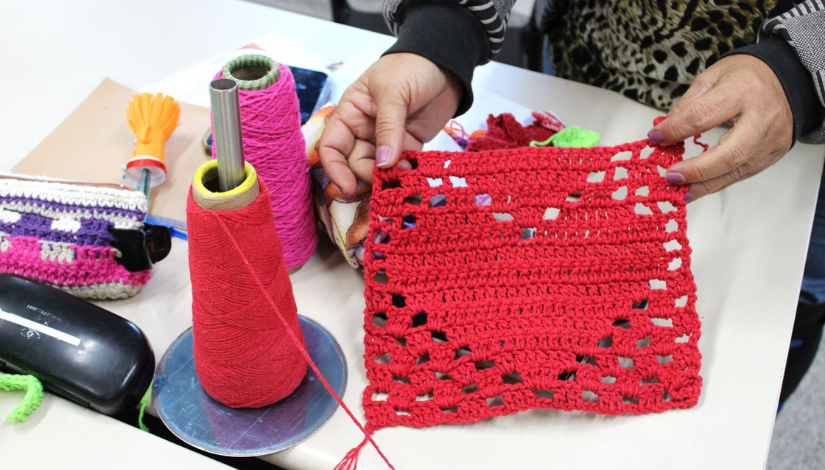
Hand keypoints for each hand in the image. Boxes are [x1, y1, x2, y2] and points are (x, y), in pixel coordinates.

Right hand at [318, 53, 461, 194]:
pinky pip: (401, 167)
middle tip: (386, 179)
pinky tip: (414, 175)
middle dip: (367, 175)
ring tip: (405, 174)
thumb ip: (388, 128)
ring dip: (388, 178)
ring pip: (378, 169)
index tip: (349, 186)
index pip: (332, 146)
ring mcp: (386, 139)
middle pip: (355, 163)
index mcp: (350, 112)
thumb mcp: (393, 92)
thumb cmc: (411, 67)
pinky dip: (405, 175)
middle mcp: (364, 129)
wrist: (446, 63)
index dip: (335, 168)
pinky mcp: (408, 146)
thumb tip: (383, 163)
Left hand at [649, 55, 792, 201]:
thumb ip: (686, 106)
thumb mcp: (711, 78)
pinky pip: (741, 174)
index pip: (703, 116)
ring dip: (703, 185)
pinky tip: (696, 187)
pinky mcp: (772, 154)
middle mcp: (761, 118)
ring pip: (736, 170)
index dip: (675, 130)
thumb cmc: (746, 76)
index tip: (655, 138)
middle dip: (696, 169)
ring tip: (679, 191)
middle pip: (729, 153)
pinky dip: (716, 183)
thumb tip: (663, 132)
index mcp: (742, 91)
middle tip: (670, 176)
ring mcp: (770, 139)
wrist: (787, 80)